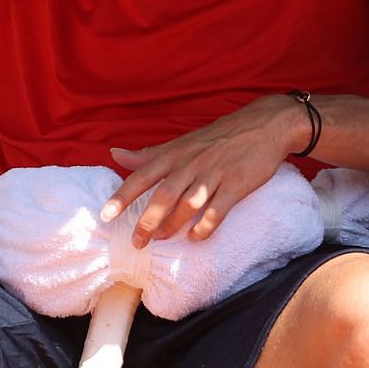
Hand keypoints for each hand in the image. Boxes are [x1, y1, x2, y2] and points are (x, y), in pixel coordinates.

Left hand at [99, 96, 309, 245]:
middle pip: (163, 194)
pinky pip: (218, 209)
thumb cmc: (217, 138)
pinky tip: (195, 238)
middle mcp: (191, 163)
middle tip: (136, 242)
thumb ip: (148, 154)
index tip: (105, 215)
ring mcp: (214, 174)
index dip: (123, 195)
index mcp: (175, 153)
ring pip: (188, 203)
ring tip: (160, 240)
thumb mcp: (181, 143)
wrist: (263, 125)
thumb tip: (114, 154)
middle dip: (147, 219)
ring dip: (173, 224)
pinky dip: (205, 226)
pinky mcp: (237, 184)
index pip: (143, 175)